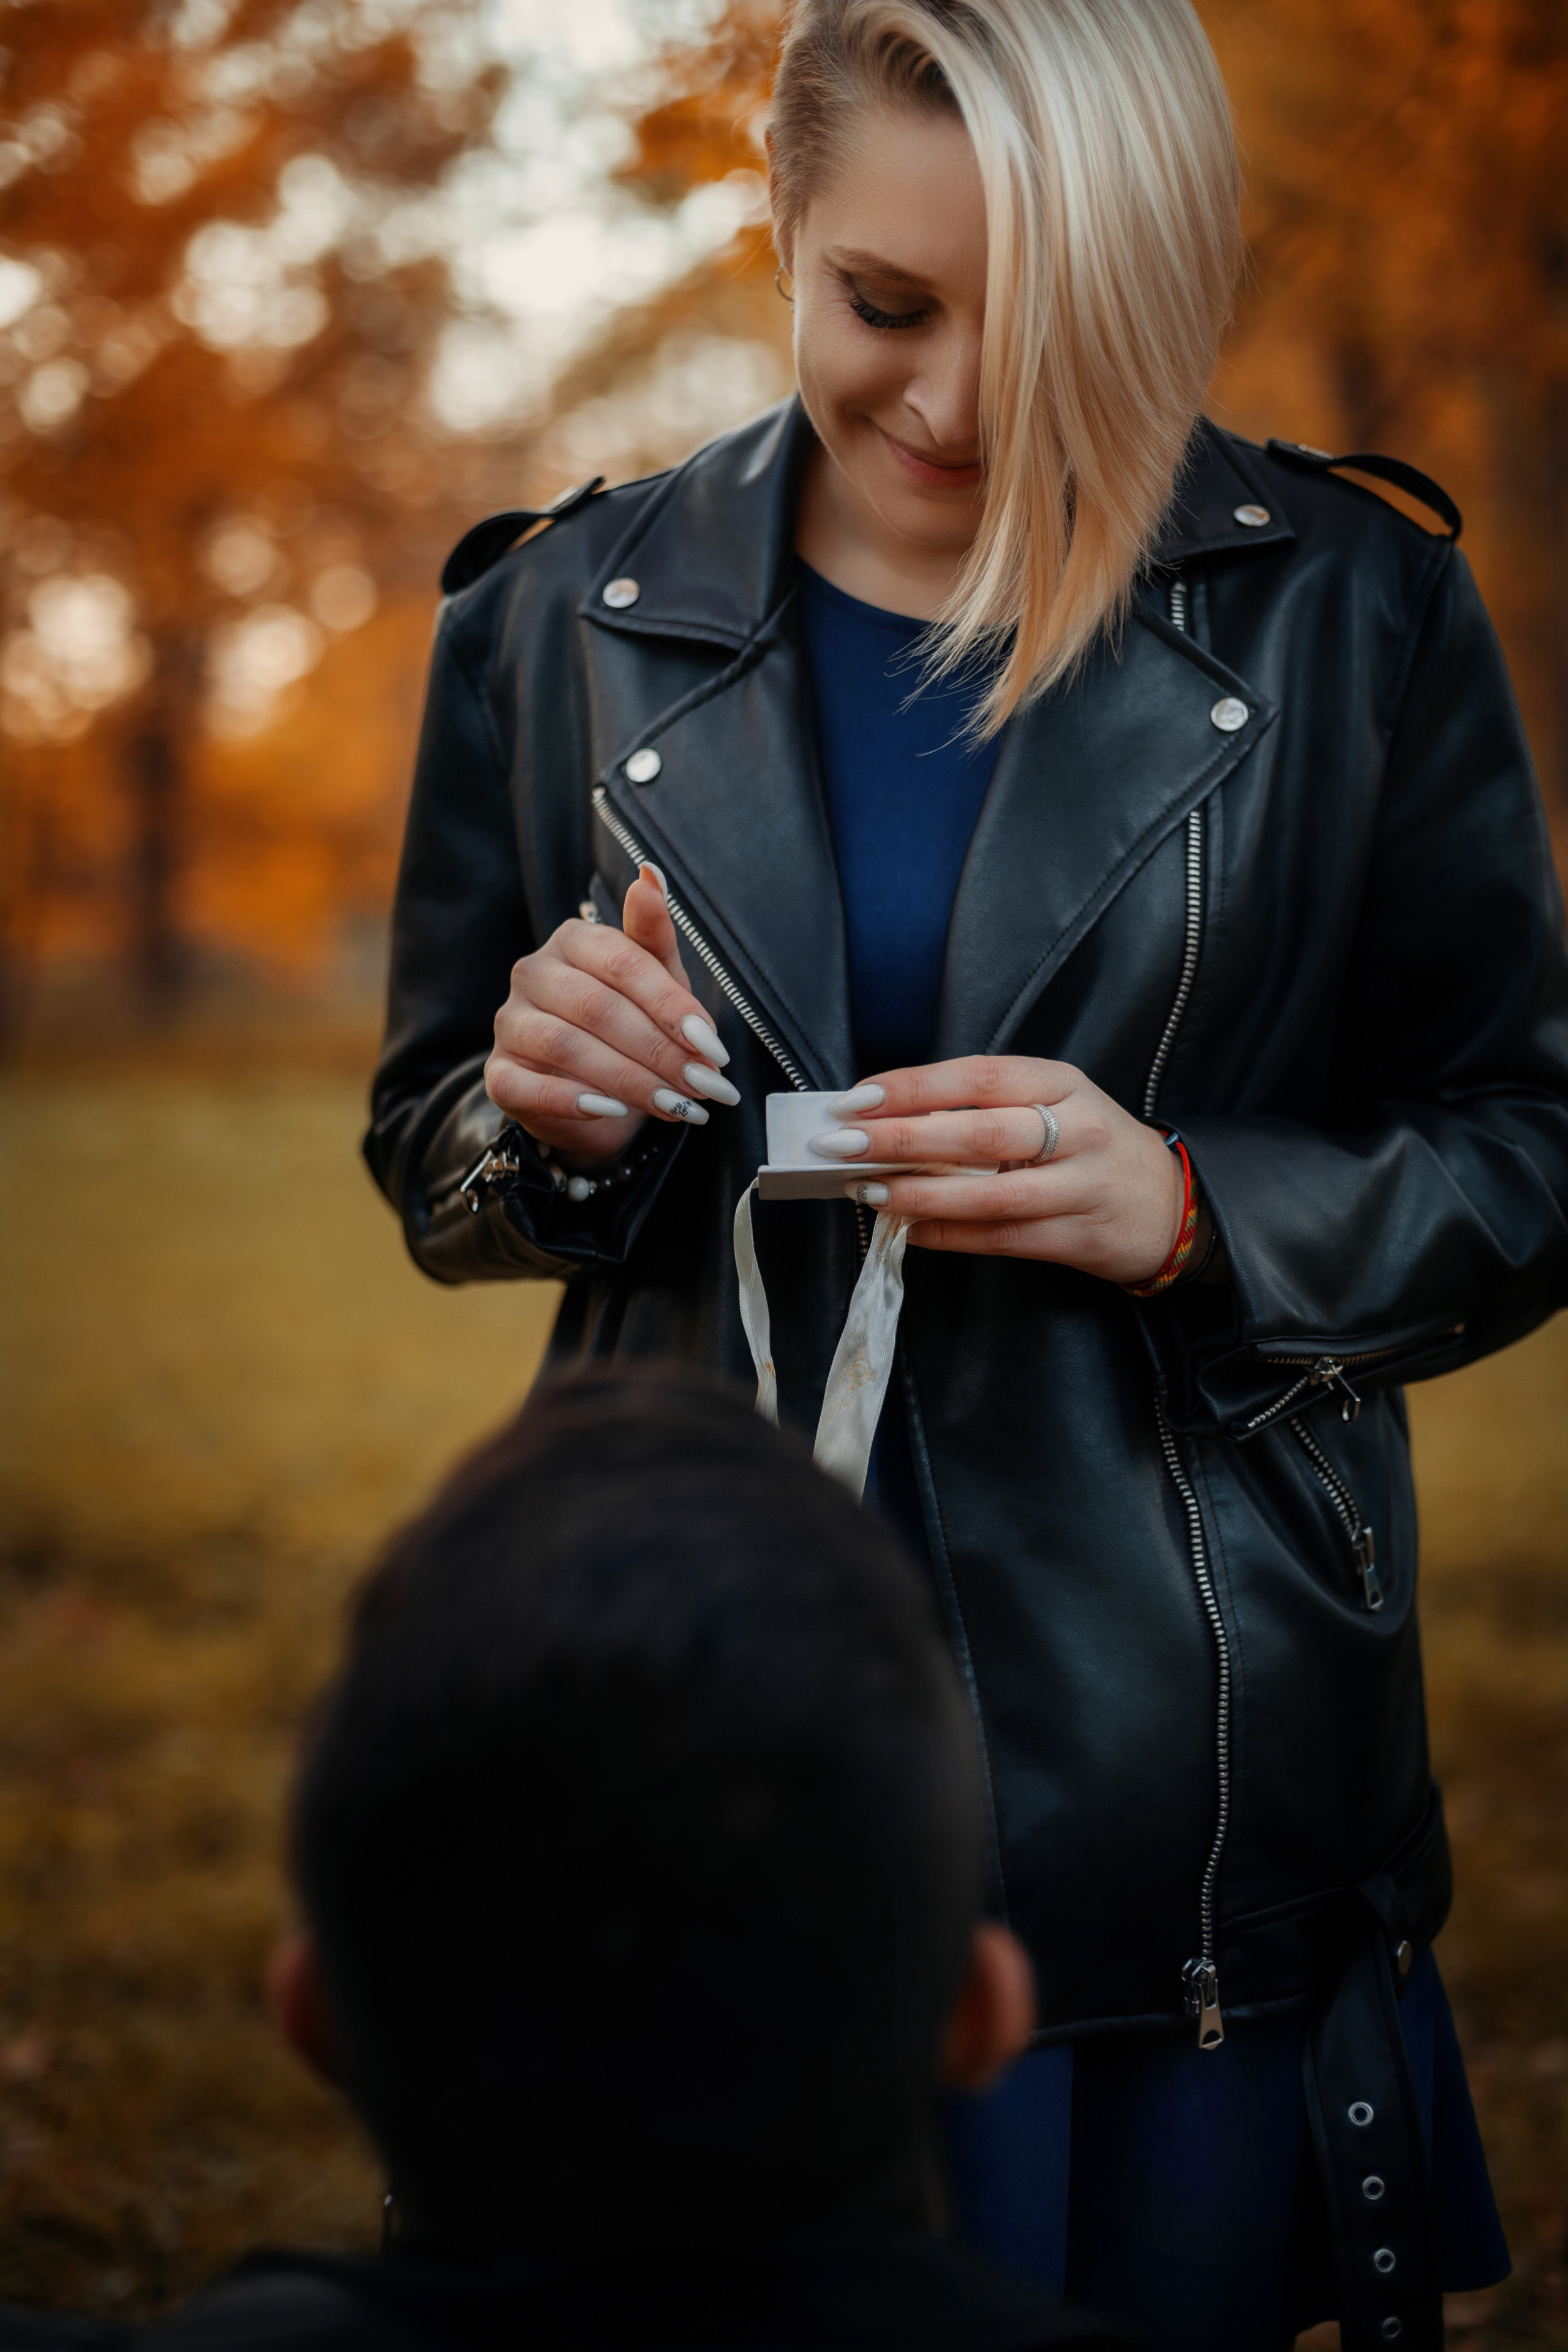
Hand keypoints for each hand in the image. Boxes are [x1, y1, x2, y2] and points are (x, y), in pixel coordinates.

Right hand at [485, 866, 737, 1167]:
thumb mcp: (655, 981)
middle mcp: (533, 973)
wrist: (594, 1093)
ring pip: (565, 1045)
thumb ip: (654, 934)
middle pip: (598, 1007)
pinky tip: (613, 1111)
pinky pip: (527, 1085)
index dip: (671, 1006)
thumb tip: (649, 874)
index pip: (623, 963)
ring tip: (673, 1104)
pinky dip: (573, 1100)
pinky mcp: (498, 1072)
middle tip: (702, 1084)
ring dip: (628, 1080)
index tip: (712, 1046)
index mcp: (574, 941)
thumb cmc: (630, 1026)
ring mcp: (510, 1022)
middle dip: (658, 1051)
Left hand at [810, 1056, 1184, 1285]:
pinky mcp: (1079, 1237)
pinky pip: (1003, 1238)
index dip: (914, 1086)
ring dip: (920, 1194)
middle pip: (981, 1132)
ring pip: (991, 1193)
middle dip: (904, 1138)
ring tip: (868, 1192)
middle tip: (844, 1144)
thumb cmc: (1089, 1148)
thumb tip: (889, 1120)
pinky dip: (950, 1235)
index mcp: (1061, 1083)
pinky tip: (910, 1231)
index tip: (857, 1099)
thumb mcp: (1051, 1106)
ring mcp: (1082, 1186)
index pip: (978, 1077)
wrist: (1169, 1203)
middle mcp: (1077, 1129)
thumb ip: (983, 1110)